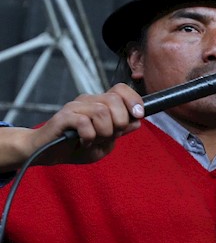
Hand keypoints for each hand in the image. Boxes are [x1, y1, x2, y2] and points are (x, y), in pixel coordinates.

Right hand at [29, 84, 143, 165]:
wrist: (48, 153)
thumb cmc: (77, 146)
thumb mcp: (106, 142)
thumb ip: (121, 131)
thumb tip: (137, 121)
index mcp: (100, 104)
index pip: (121, 89)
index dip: (134, 100)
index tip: (138, 115)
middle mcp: (88, 101)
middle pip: (115, 100)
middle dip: (119, 123)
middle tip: (108, 136)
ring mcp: (75, 107)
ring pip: (102, 112)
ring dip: (103, 132)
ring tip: (93, 140)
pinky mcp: (63, 117)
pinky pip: (85, 123)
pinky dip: (89, 137)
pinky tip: (83, 142)